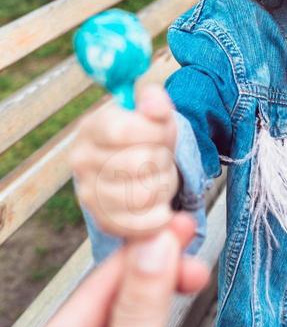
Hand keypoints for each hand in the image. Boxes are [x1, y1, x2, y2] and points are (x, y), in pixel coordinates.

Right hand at [70, 83, 178, 238]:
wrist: (136, 164)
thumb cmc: (145, 135)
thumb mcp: (152, 111)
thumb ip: (155, 101)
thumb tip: (155, 106)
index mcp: (91, 128)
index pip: (124, 131)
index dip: (155, 133)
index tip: (163, 132)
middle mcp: (81, 161)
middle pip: (138, 164)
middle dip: (163, 160)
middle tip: (163, 157)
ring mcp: (89, 193)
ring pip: (143, 196)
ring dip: (164, 186)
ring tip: (159, 176)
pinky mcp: (103, 221)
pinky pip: (139, 225)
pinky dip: (160, 216)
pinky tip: (162, 204)